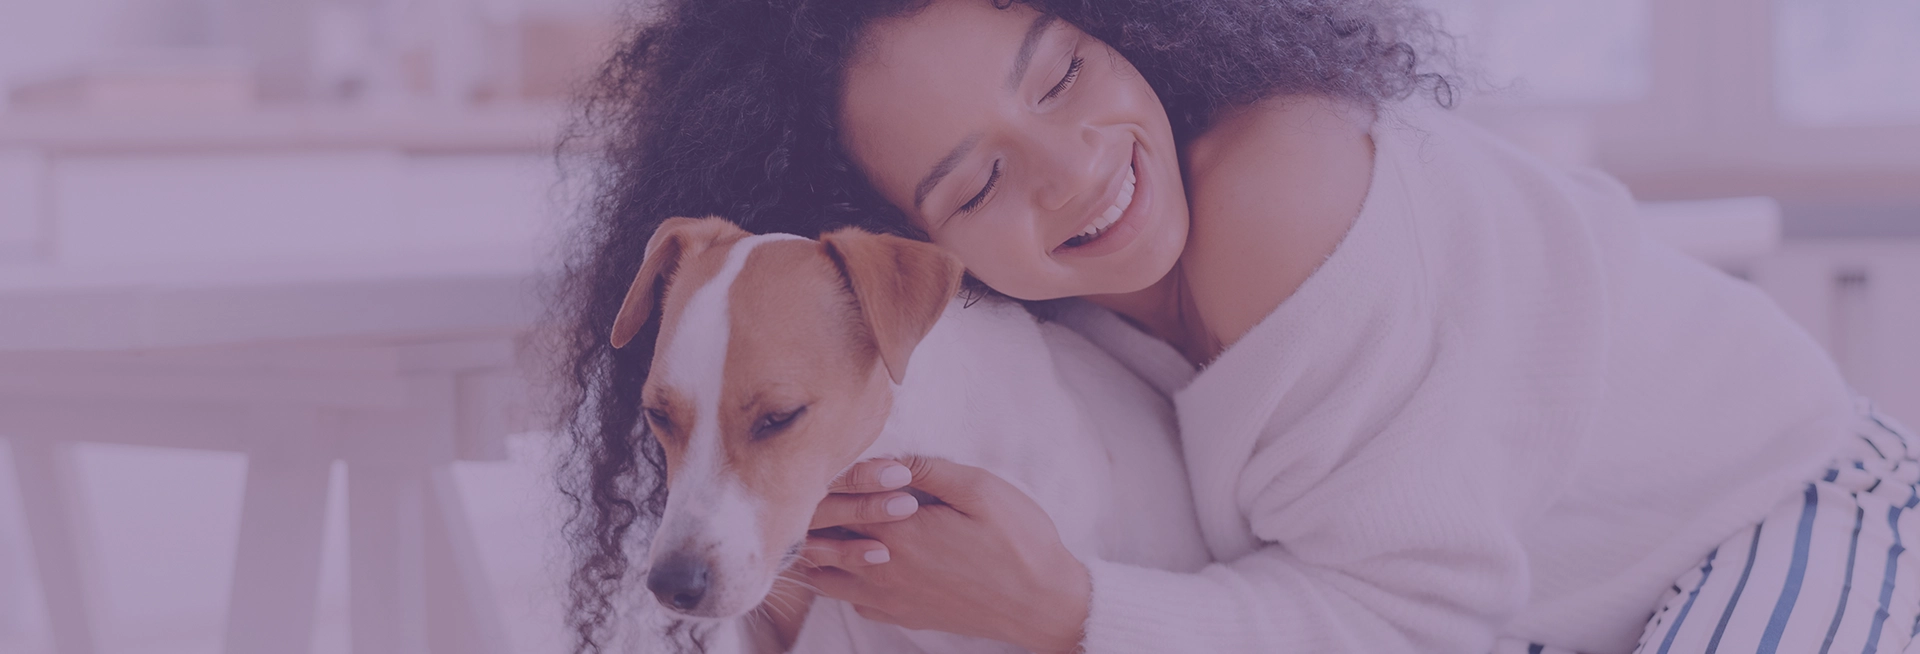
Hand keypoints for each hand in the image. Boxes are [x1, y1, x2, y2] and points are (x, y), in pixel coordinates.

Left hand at [796, 456, 1090, 653]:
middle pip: (816, 541)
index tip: (831, 459)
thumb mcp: (981, 490)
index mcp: (898, 532)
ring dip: (817, 549)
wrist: (1043, 604)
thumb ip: (928, 470)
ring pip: (823, 576)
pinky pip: (849, 599)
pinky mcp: (901, 616)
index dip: (826, 477)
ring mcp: (888, 598)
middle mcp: (882, 569)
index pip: (834, 501)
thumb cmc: (1019, 543)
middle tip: (814, 488)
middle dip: (808, 513)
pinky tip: (855, 560)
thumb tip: (889, 458)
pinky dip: (839, 580)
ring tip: (823, 525)